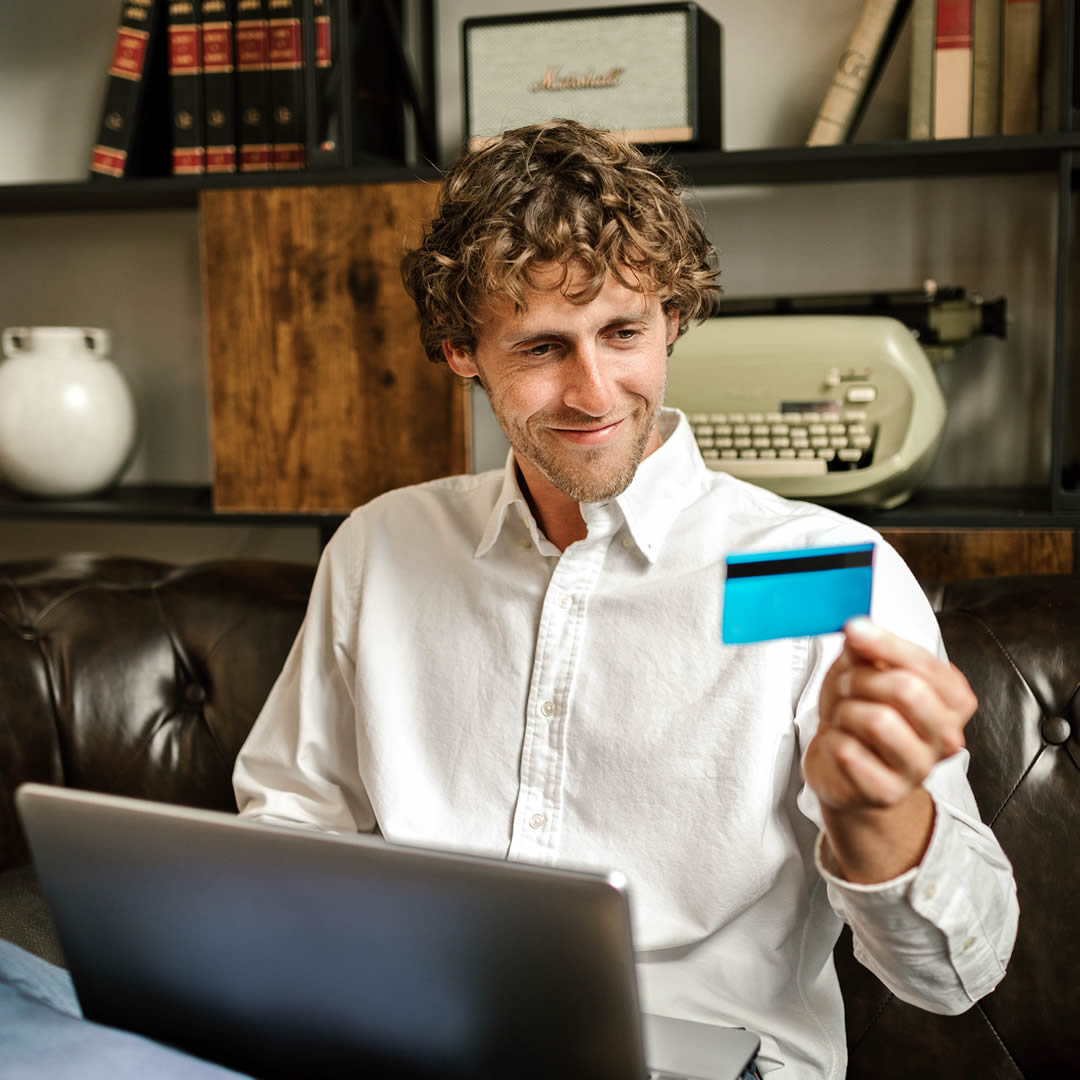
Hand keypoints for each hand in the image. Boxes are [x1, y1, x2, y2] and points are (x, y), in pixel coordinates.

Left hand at [806, 617, 976, 813]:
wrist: (843, 765)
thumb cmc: (861, 713)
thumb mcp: (864, 671)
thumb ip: (868, 649)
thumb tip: (860, 631)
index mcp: (952, 702)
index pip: (927, 665)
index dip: (884, 642)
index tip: (854, 630)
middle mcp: (945, 737)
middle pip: (906, 690)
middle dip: (862, 679)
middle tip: (847, 685)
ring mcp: (919, 768)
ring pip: (876, 720)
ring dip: (845, 711)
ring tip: (844, 718)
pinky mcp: (887, 792)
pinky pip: (849, 752)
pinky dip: (832, 742)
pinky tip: (840, 746)